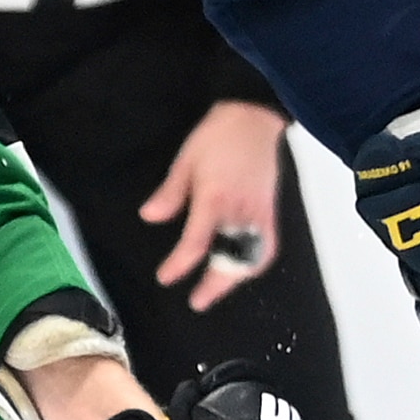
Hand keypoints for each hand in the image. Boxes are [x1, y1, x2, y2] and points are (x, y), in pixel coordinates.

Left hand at [139, 99, 286, 311]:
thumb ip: (169, 193)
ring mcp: (259, 213)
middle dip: (215, 284)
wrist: (254, 118)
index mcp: (215, 198)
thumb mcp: (186, 161)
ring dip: (236, 278)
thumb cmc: (218, 136)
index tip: (166, 277)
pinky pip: (267, 245)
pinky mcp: (270, 210)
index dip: (180, 264)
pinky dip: (256, 262)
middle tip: (198, 302)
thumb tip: (149, 217)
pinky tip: (244, 269)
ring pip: (252, 257)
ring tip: (219, 289)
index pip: (197, 242)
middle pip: (230, 259)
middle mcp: (240, 211)